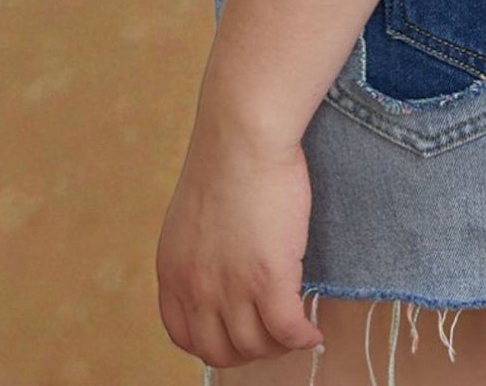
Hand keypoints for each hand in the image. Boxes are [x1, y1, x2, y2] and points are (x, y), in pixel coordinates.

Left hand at [156, 117, 325, 371]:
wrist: (243, 133)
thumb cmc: (227, 156)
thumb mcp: (195, 214)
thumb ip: (201, 250)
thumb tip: (226, 266)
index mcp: (172, 271)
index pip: (183, 336)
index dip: (213, 342)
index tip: (237, 333)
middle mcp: (195, 288)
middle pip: (218, 351)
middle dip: (247, 351)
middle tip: (271, 334)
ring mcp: (231, 288)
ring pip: (254, 346)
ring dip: (277, 346)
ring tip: (295, 330)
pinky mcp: (269, 279)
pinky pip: (287, 330)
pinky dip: (303, 338)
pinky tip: (313, 332)